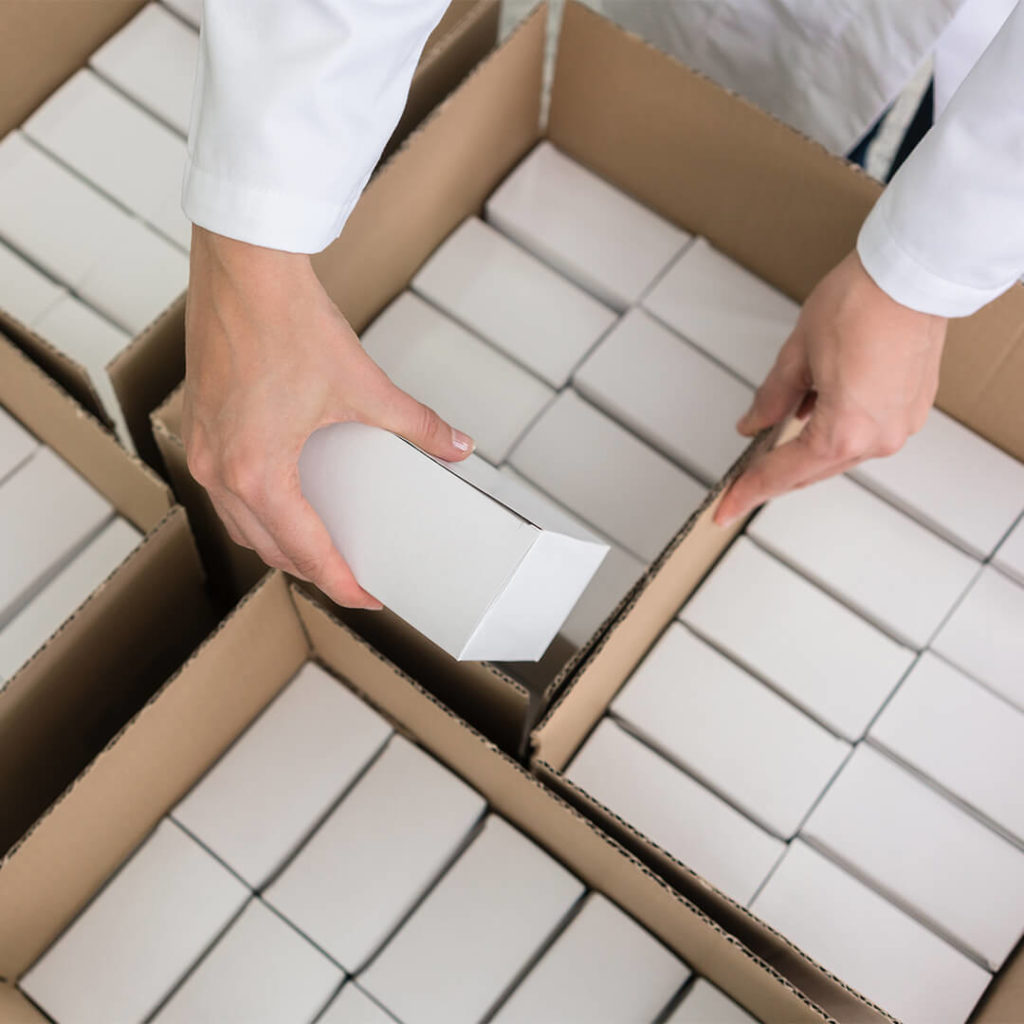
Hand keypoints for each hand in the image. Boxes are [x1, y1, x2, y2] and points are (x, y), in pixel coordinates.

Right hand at [182, 226, 474, 607]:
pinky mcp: (196, 431)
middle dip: (314, 569)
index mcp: (261, 475)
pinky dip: (255, 510)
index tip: (367, 596)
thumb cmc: (288, 322)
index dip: (342, 583)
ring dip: (280, 544)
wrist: (242, 270)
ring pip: (241, 527)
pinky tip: (284, 498)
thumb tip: (456, 446)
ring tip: (321, 544)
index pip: (307, 554)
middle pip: (270, 550)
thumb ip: (416, 425)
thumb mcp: (364, 386)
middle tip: (353, 572)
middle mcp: (221, 474)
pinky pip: (224, 495)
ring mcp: (202, 453)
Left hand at [715, 251, 946, 525]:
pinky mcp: (913, 408)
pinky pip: (863, 433)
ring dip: (805, 448)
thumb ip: (771, 398)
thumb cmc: (861, 304)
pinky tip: (811, 411)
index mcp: (844, 431)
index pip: (783, 473)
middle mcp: (878, 438)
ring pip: (838, 453)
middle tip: (741, 482)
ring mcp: (901, 426)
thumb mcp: (797, 354)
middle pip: (812, 469)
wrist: (915, 274)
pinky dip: (834, 428)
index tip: (726, 508)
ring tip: (774, 433)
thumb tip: (753, 425)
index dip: (749, 490)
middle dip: (774, 474)